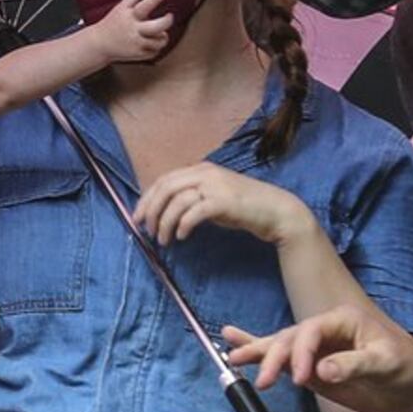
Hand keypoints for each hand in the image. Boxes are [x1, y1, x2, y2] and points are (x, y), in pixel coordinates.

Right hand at [80, 0, 175, 66]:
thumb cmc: (113, 23)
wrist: (99, 44)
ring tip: (160, 33)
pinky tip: (151, 43)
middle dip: (167, 21)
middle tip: (169, 16)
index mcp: (129, 15)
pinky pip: (155, 52)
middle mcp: (133, 29)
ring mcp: (136, 43)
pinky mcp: (137, 54)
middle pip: (156, 26)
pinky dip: (156, 48)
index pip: (143, 6)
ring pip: (159, 41)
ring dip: (163, 37)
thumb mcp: (122, 7)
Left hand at [139, 162, 312, 248]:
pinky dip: (183, 225)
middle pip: (166, 188)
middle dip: (150, 210)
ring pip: (177, 201)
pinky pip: (194, 212)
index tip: (137, 218)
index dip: (146, 199)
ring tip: (164, 240)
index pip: (163, 180)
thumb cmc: (243, 207)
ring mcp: (215, 186)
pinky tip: (182, 237)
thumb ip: (191, 199)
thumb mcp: (212, 197)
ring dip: (165, 223)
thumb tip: (164, 212)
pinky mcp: (223, 201)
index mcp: (200, 170)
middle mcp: (205, 173)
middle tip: (146, 230)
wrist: (275, 210)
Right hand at [224, 302, 412, 411]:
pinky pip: (282, 359)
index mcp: (343, 320)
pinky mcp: (312, 367)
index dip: (301, 354)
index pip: (311, 332)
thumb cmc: (408, 368)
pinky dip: (259, 350)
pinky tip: (236, 343)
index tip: (301, 379)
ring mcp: (316, 349)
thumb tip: (323, 370)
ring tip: (233, 356)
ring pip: (280, 346)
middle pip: (289, 339)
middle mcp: (325, 330)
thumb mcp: (387, 364)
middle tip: (262, 380)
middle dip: (272, 358)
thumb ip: (354, 365)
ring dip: (256, 351)